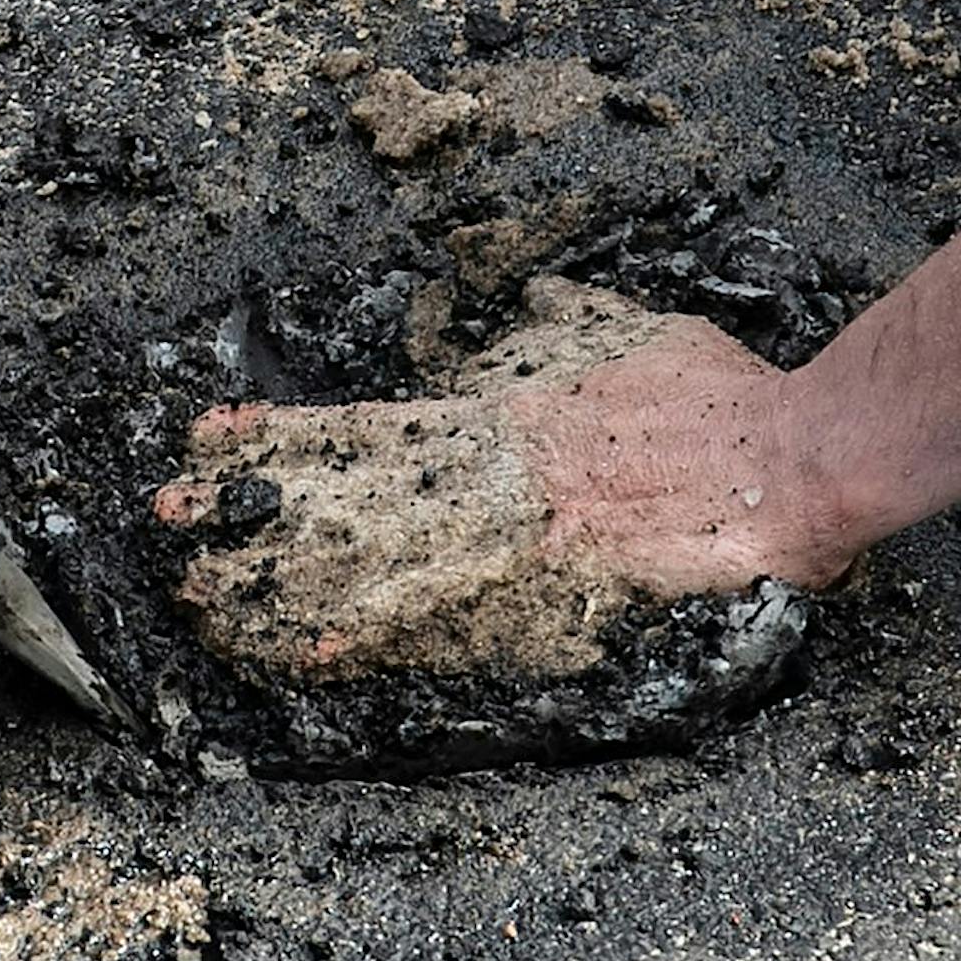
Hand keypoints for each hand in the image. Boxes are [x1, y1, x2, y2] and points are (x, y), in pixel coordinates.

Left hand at [154, 280, 859, 682]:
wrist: (798, 455)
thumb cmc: (721, 394)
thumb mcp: (624, 328)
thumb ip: (560, 324)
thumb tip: (526, 308)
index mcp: (499, 412)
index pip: (365, 421)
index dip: (284, 434)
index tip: (212, 440)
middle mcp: (488, 467)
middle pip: (343, 486)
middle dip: (251, 503)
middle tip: (163, 515)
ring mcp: (514, 529)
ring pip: (370, 552)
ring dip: (282, 573)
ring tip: (199, 589)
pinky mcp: (553, 589)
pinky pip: (442, 618)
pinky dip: (372, 635)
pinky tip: (305, 653)